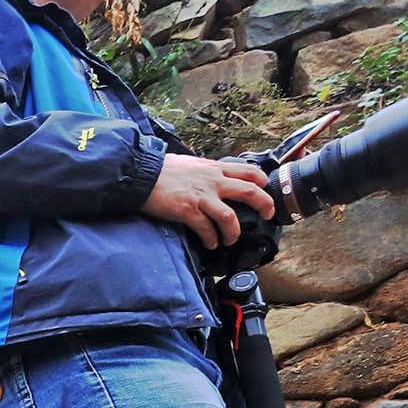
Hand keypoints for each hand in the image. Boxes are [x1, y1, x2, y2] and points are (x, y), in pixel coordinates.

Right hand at [142, 154, 277, 248]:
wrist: (140, 175)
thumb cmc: (161, 170)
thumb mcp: (191, 164)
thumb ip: (205, 172)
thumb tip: (211, 178)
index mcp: (214, 168)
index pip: (249, 171)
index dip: (262, 182)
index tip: (264, 190)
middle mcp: (213, 181)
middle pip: (249, 192)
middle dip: (264, 205)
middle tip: (268, 215)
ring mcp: (201, 197)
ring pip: (230, 218)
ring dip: (233, 232)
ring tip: (230, 240)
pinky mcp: (187, 211)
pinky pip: (206, 229)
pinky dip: (211, 239)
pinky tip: (210, 244)